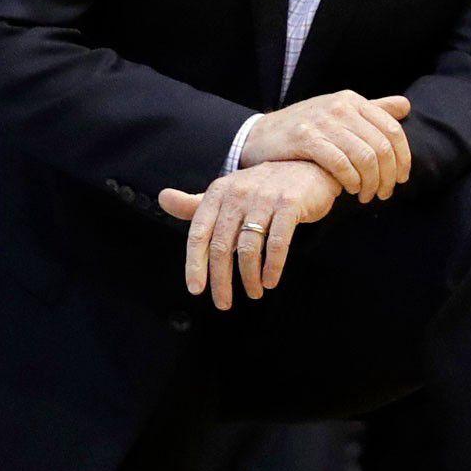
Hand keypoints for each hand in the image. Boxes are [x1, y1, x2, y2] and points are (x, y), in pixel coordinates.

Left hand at [157, 159, 341, 309]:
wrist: (308, 167)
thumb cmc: (263, 187)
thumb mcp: (228, 192)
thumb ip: (196, 203)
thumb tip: (162, 198)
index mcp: (219, 192)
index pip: (199, 233)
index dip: (194, 264)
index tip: (195, 289)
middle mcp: (238, 193)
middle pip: (222, 245)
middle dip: (220, 279)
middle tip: (222, 303)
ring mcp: (265, 198)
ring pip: (249, 248)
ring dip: (249, 277)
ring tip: (253, 293)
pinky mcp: (290, 204)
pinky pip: (278, 243)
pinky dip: (272, 267)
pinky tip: (270, 281)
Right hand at [239, 90, 412, 202]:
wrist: (260, 135)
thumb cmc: (306, 128)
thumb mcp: (339, 112)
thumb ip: (373, 109)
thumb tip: (405, 106)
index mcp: (352, 100)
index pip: (392, 130)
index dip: (403, 158)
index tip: (402, 178)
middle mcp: (340, 107)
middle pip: (381, 147)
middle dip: (388, 176)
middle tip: (384, 193)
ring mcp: (322, 121)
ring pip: (364, 157)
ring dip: (371, 183)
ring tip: (367, 196)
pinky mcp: (305, 138)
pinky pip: (340, 163)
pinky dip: (351, 181)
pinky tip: (350, 190)